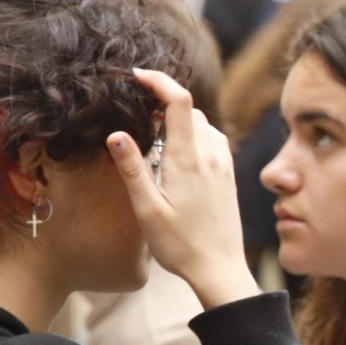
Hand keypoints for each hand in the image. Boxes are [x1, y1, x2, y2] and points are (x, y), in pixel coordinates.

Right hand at [111, 69, 260, 311]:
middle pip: (189, 109)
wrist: (220, 269)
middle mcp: (211, 155)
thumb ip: (132, 169)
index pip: (180, 101)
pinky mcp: (229, 174)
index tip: (136, 75)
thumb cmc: (180, 245)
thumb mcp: (147, 210)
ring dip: (179, 119)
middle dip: (163, 101)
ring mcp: (224, 164)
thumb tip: (116, 133)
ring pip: (202, 123)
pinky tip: (177, 152)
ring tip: (153, 132)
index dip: (159, 81)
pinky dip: (193, 133)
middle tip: (136, 109)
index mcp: (188, 159)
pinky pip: (212, 139)